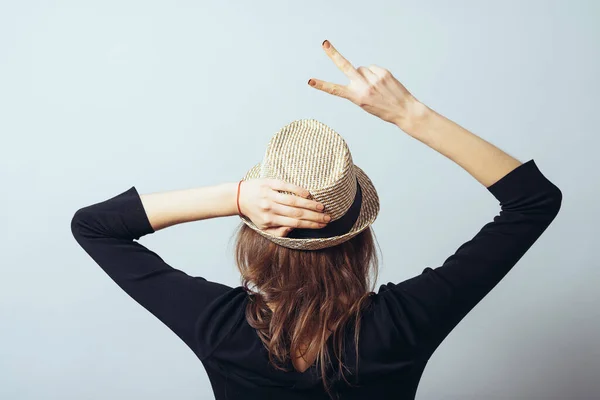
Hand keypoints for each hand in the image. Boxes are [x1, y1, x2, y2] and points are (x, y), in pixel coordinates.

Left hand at [238, 178, 330, 237]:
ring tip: (321, 207)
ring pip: (293, 201)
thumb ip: (278, 231)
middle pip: (297, 213)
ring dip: (309, 204)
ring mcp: (270, 195)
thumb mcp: (263, 227)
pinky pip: (285, 186)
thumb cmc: (254, 212)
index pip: (294, 223)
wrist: (238, 197)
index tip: (322, 225)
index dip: (310, 225)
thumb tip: (293, 228)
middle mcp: (270, 208)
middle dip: (314, 216)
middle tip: (327, 218)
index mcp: (270, 220)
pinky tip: (308, 194)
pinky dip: (297, 190)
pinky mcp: (269, 183)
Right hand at [308, 40, 424, 129]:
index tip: (310, 81)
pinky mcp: (383, 72)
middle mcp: (364, 87)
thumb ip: (358, 87)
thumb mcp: (365, 103)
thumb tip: (359, 70)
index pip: (335, 90)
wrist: (404, 110)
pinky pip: (373, 68)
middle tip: (324, 44)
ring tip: (376, 86)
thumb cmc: (383, 109)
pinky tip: (382, 83)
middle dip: (333, 54)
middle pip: (345, 66)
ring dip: (366, 74)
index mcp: (357, 97)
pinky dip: (375, 73)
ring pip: (362, 69)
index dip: (322, 85)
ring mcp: (374, 78)